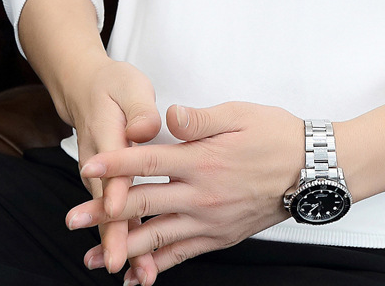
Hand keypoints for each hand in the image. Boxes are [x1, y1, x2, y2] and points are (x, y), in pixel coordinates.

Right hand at [60, 58, 160, 278]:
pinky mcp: (110, 186)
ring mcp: (102, 179)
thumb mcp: (129, 87)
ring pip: (112, 217)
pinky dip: (127, 240)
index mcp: (107, 136)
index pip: (110, 166)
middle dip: (115, 235)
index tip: (116, 209)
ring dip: (124, 246)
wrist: (87, 90)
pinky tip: (142, 264)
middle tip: (124, 263)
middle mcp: (100, 165)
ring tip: (141, 275)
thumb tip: (145, 128)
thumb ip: (139, 108)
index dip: (113, 188)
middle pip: (106, 203)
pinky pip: (118, 216)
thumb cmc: (114, 88)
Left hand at [67, 101, 303, 284]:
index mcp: (204, 160)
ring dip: (121, 248)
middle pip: (143, 204)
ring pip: (157, 239)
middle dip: (104, 212)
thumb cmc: (277, 136)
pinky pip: (183, 256)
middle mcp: (202, 195)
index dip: (116, 162)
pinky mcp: (220, 237)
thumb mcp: (241, 115)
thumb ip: (201, 119)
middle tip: (71, 219)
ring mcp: (210, 220)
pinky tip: (136, 277)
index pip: (149, 161)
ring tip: (91, 257)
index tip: (88, 164)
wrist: (312, 170)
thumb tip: (168, 115)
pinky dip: (157, 268)